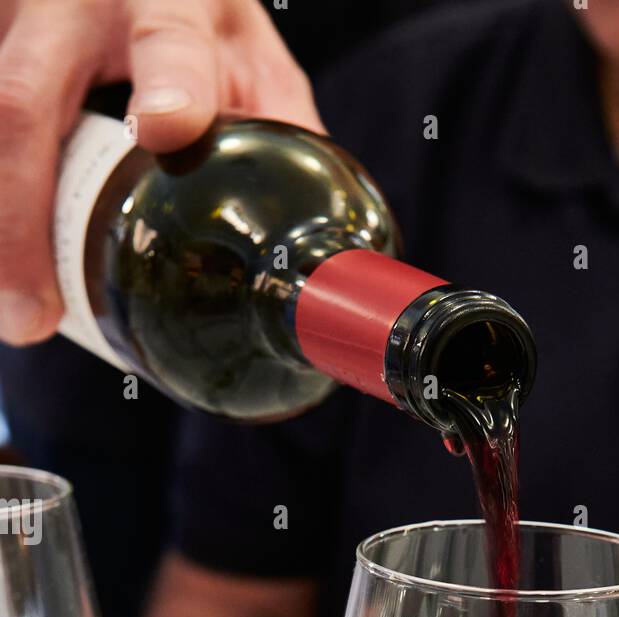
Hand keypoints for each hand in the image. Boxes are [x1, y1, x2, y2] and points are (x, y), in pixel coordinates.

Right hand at [0, 0, 321, 343]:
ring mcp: (16, 24)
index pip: (169, 37)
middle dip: (18, 218)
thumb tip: (319, 255)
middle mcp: (73, 4)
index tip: (168, 127)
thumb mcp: (250, 61)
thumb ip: (278, 133)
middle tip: (35, 316)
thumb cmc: (196, 20)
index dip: (171, 81)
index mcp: (168, 1)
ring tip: (19, 315)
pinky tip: (6, 275)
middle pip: (24, 103)